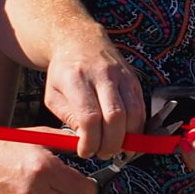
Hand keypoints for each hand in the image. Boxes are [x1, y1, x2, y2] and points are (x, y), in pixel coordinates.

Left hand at [41, 29, 144, 158]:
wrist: (80, 40)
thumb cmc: (64, 72)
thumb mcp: (53, 95)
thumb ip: (68, 118)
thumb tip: (87, 140)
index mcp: (76, 79)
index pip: (89, 117)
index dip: (90, 141)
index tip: (86, 151)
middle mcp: (102, 75)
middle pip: (115, 117)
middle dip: (111, 143)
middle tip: (103, 153)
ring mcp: (121, 75)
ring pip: (134, 113)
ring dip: (128, 138)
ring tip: (117, 149)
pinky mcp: (134, 79)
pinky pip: (141, 107)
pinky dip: (137, 127)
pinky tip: (128, 136)